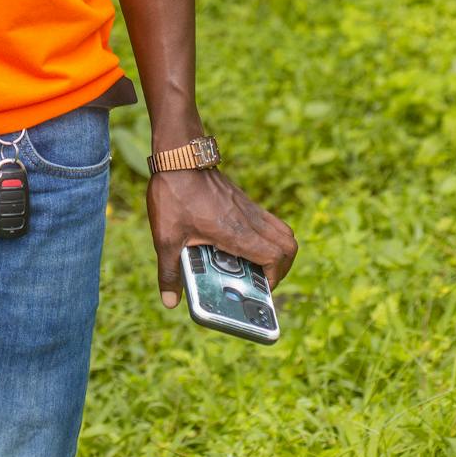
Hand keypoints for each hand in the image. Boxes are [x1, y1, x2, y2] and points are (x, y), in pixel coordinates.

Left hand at [146, 167, 296, 308]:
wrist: (178, 154)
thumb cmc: (174, 193)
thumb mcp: (166, 237)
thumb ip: (169, 271)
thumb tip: (170, 302)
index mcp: (236, 232)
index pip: (276, 256)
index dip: (275, 276)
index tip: (260, 287)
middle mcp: (249, 219)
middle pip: (289, 245)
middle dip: (283, 268)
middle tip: (263, 280)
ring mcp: (248, 207)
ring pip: (282, 231)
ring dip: (277, 251)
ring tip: (256, 265)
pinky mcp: (242, 200)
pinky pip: (268, 221)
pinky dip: (266, 236)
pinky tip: (240, 244)